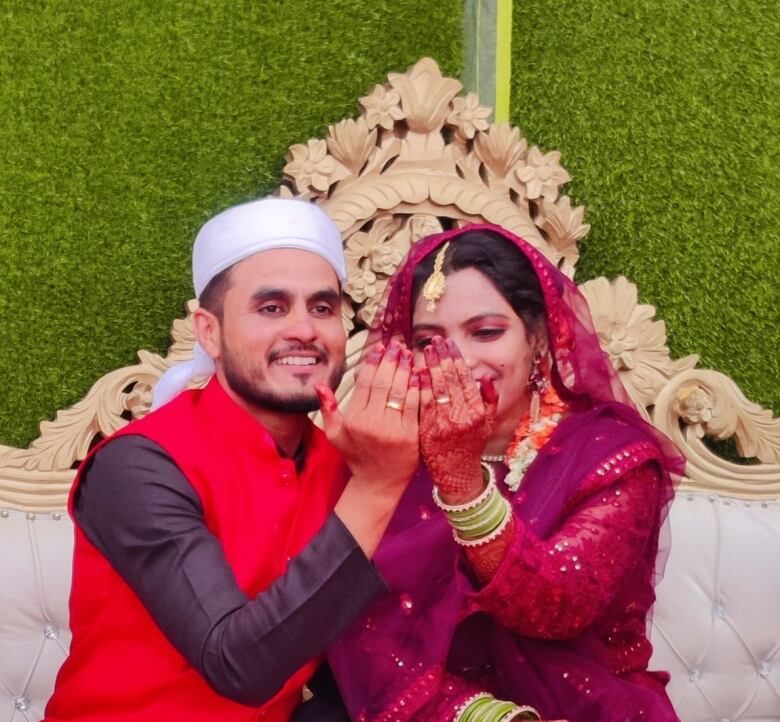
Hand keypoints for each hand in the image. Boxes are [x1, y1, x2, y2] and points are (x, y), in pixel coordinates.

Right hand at [317, 340, 419, 489]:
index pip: (364, 382)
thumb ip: (327, 408)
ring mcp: (393, 430)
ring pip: (400, 391)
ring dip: (405, 369)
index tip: (379, 348)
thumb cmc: (356, 456)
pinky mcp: (411, 436)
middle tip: (396, 345)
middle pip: (383, 383)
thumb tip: (319, 385)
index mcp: (354, 419)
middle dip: (390, 360)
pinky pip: (415, 406)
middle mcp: (373, 423)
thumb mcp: (335, 434)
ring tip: (407, 354)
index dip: (373, 361)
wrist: (377, 483)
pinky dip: (418, 387)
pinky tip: (419, 374)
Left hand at [420, 336, 497, 502]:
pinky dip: (418, 386)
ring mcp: (443, 424)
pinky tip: (414, 372)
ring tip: (424, 350)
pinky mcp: (427, 430)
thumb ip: (489, 400)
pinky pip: (422, 403)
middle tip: (434, 341)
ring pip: (435, 389)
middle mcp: (461, 417)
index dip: (456, 359)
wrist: (455, 474)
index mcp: (477, 413)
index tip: (448, 344)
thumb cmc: (471, 445)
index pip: (465, 379)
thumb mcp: (487, 424)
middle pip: (450, 380)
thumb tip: (486, 377)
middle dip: (441, 358)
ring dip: (429, 367)